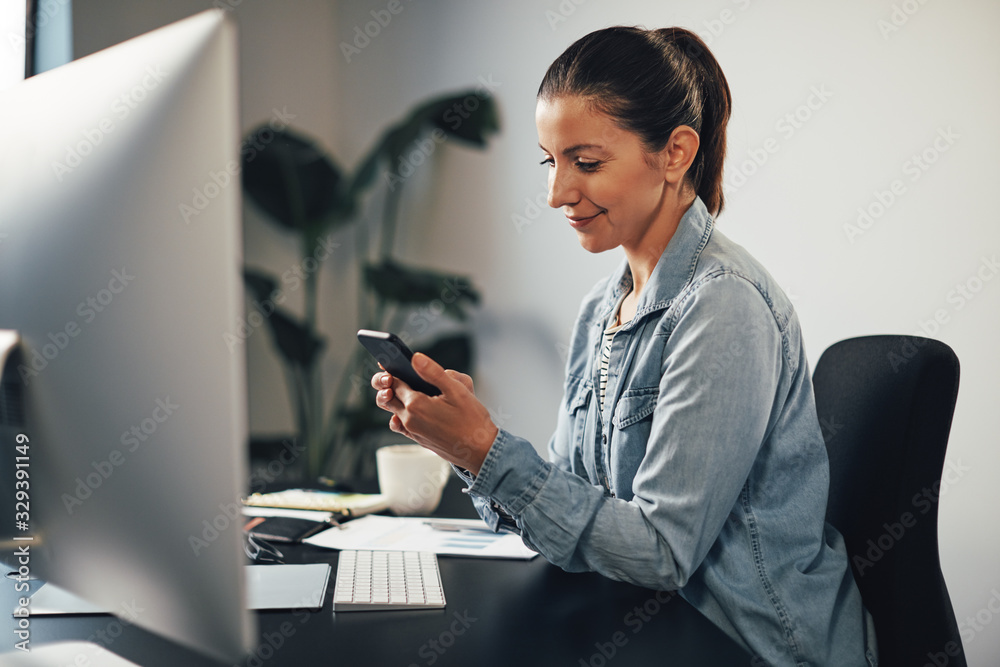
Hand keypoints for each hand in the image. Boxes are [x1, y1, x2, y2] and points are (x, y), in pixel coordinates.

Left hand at [371, 353, 496, 474]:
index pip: (395, 382)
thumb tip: (415, 358)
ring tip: (406, 390)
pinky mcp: (418, 440)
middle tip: (396, 374)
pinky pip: (401, 425)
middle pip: (389, 397)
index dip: (393, 371)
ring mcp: (412, 432)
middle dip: (389, 385)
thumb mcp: (456, 390)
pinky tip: (414, 409)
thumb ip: (433, 372)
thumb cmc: (472, 420)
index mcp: (415, 405)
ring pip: (394, 411)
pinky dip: (402, 415)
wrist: (480, 451)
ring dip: (395, 400)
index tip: (393, 363)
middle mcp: (409, 420)